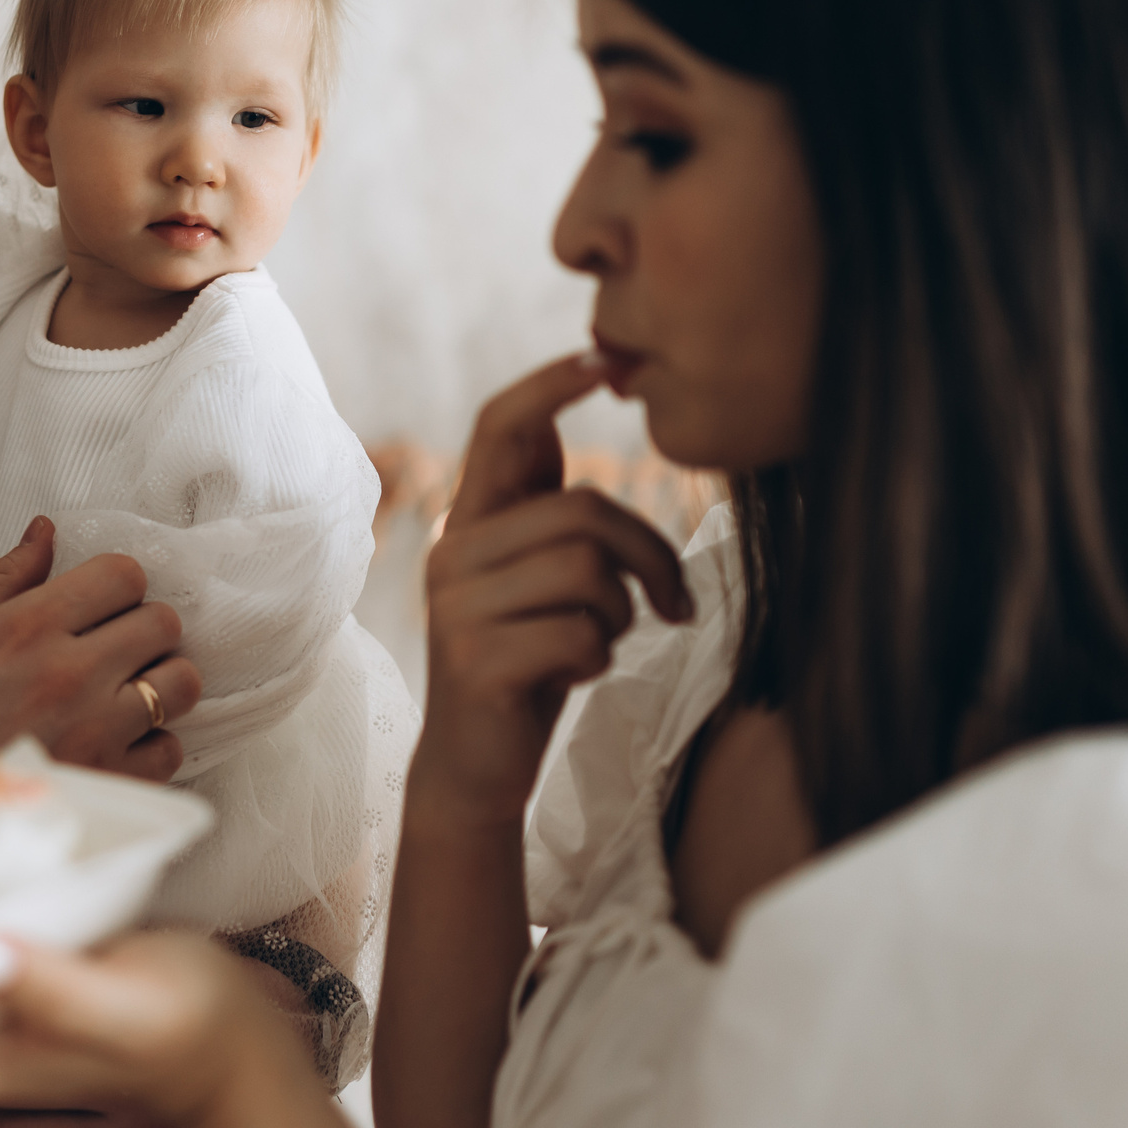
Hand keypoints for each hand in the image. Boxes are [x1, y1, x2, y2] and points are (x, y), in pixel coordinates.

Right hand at [0, 516, 201, 781]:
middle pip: (162, 624)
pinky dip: (151, 747)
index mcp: (27, 628)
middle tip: (118, 649)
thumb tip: (45, 532)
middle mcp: (70, 673)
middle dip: (145, 630)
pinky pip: (169, 749)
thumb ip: (2, 579)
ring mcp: (96, 730)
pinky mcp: (111, 783)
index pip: (122, 575)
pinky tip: (117, 745)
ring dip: (161, 685)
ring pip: (180, 684)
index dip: (118, 585)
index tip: (105, 603)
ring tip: (127, 695)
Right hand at [416, 351, 693, 822]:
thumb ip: (544, 517)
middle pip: (582, 510)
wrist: (475, 768)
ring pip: (587, 571)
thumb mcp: (537, 581)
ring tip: (601, 641)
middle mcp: (452, 550)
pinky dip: (600, 658)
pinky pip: (580, 634)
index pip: (500, 426)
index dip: (549, 386)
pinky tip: (576, 674)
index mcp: (471, 521)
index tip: (602, 359)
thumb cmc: (528, 663)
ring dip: (621, 615)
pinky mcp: (475, 659)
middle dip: (650, 556)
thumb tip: (567, 436)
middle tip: (675, 604)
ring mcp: (458, 605)